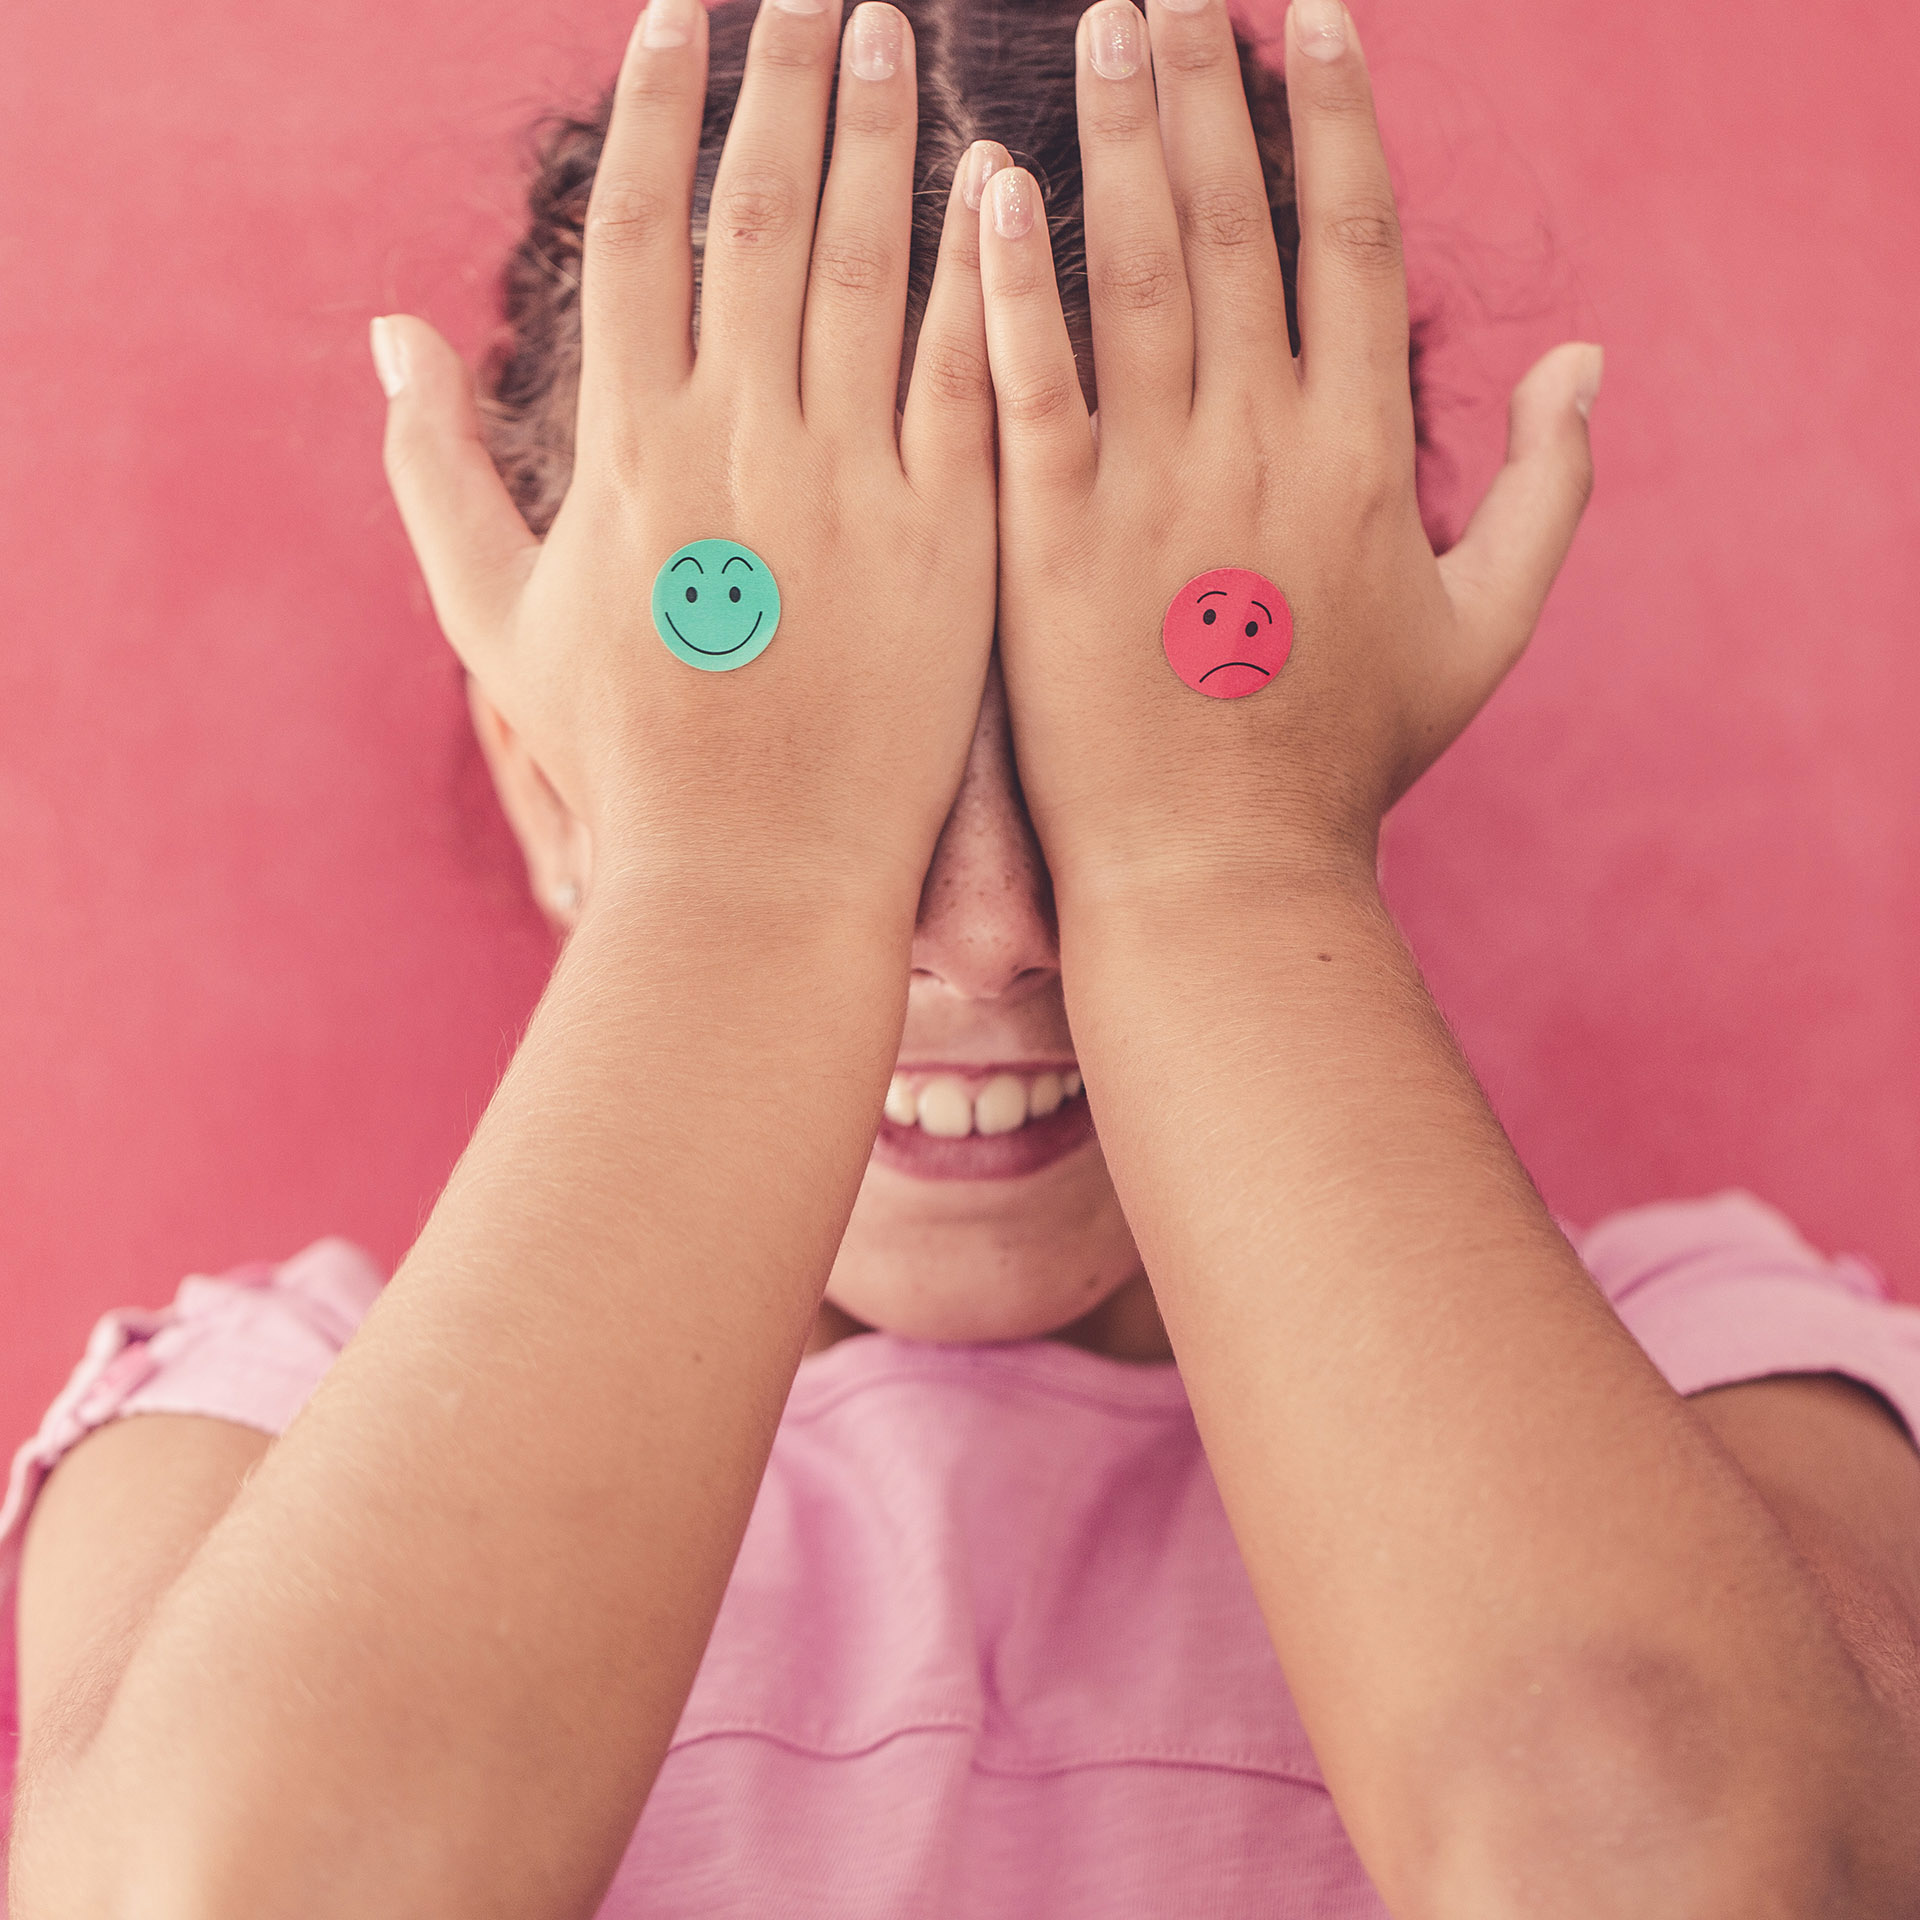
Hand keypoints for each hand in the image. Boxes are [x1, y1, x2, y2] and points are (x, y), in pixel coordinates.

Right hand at [374, 0, 997, 910]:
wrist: (753, 881)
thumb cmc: (623, 763)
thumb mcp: (496, 623)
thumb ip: (433, 475)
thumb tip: (387, 333)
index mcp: (626, 452)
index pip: (639, 234)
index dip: (659, 111)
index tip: (680, 14)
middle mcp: (734, 445)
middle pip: (759, 217)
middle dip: (785, 84)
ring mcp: (847, 490)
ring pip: (864, 271)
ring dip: (881, 139)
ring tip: (896, 34)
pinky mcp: (947, 543)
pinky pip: (965, 381)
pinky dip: (980, 277)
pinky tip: (998, 186)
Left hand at [977, 0, 1600, 899]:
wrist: (1222, 875)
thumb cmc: (1348, 762)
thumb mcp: (1488, 632)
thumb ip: (1553, 489)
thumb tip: (1589, 359)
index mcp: (1364, 451)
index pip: (1352, 239)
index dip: (1339, 115)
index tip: (1316, 18)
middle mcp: (1263, 446)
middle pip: (1236, 223)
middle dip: (1209, 88)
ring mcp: (1153, 493)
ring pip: (1136, 276)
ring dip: (1119, 138)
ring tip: (1100, 26)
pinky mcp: (1049, 545)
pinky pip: (1029, 390)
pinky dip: (1006, 286)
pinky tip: (982, 187)